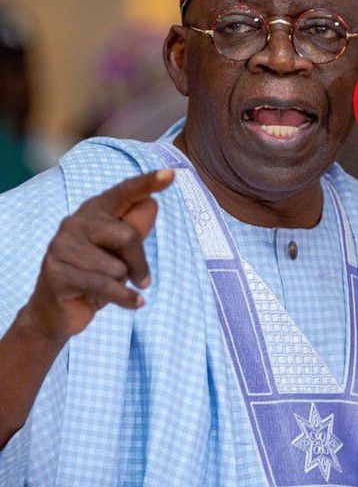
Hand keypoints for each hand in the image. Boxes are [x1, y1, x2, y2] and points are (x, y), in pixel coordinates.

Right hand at [21, 169, 174, 344]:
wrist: (57, 313)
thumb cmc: (95, 277)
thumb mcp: (120, 254)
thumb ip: (134, 228)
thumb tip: (152, 203)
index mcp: (93, 212)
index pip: (124, 193)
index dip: (147, 183)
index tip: (171, 173)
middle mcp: (74, 223)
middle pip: (128, 236)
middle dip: (139, 263)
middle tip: (138, 279)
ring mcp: (61, 247)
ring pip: (117, 267)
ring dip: (122, 285)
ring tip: (104, 287)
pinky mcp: (56, 273)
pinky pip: (106, 286)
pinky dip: (126, 299)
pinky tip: (135, 303)